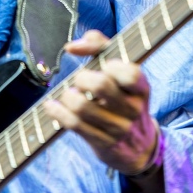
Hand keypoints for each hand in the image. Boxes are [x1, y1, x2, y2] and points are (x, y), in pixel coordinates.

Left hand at [43, 29, 157, 174]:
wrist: (140, 146)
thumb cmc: (124, 97)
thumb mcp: (122, 72)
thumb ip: (101, 47)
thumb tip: (71, 46)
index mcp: (141, 88)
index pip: (130, 73)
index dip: (112, 65)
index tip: (103, 65)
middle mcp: (133, 109)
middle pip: (100, 85)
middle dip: (82, 77)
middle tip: (79, 80)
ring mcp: (119, 128)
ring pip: (82, 106)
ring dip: (67, 95)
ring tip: (68, 94)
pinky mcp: (103, 143)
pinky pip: (73, 124)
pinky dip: (57, 112)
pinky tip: (51, 106)